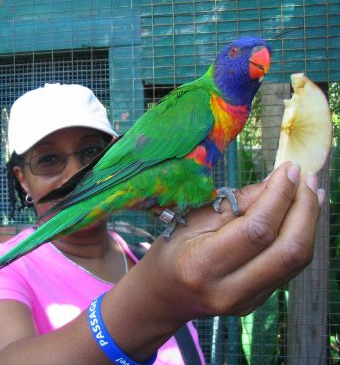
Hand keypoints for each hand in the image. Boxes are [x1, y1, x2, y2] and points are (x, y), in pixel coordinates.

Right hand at [143, 162, 322, 320]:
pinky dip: (300, 237)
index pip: (256, 230)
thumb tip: (276, 183)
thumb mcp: (191, 220)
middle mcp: (228, 290)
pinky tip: (299, 216)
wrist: (163, 295)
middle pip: (287, 251)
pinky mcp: (257, 302)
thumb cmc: (170, 251)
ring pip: (296, 261)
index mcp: (202, 265)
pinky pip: (288, 268)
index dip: (279, 196)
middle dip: (305, 210)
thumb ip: (235, 204)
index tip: (290, 169)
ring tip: (310, 192)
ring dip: (309, 222)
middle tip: (308, 178)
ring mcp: (246, 301)